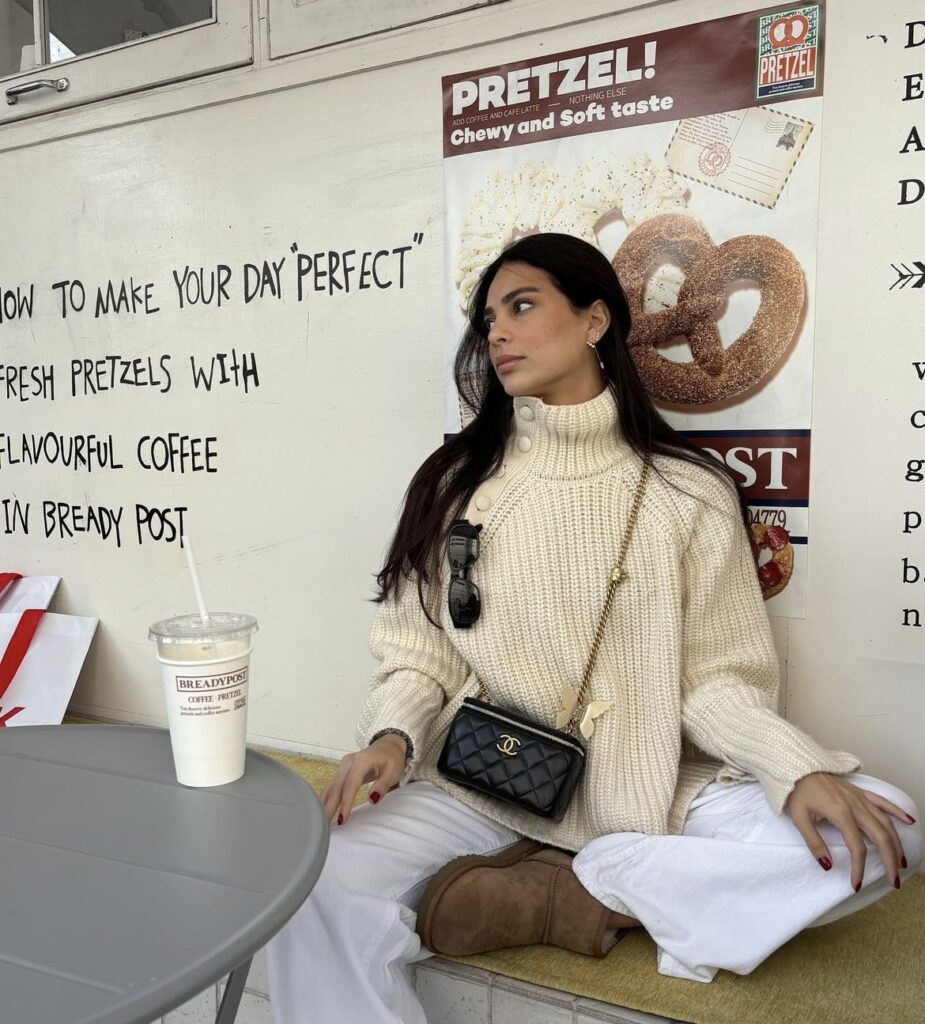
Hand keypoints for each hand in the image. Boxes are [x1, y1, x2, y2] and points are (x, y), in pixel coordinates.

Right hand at [321, 733, 407, 826]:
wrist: (388, 746)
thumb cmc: (392, 760)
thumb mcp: (393, 772)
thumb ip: (382, 786)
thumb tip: (371, 800)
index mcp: (361, 761)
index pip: (350, 785)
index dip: (346, 803)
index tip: (342, 820)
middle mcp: (348, 762)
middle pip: (337, 787)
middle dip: (330, 807)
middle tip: (324, 826)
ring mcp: (343, 766)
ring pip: (332, 787)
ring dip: (325, 804)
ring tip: (321, 822)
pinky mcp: (341, 770)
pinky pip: (332, 785)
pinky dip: (327, 798)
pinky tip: (321, 810)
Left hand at [785, 772, 914, 891]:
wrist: (797, 767)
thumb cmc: (796, 792)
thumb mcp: (799, 818)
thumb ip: (814, 843)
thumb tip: (828, 865)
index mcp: (840, 814)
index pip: (857, 848)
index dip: (859, 869)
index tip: (856, 884)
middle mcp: (855, 806)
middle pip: (881, 837)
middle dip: (890, 861)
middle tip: (894, 881)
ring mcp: (860, 798)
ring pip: (886, 823)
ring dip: (896, 843)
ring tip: (901, 862)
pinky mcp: (860, 792)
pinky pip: (883, 802)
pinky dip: (898, 811)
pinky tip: (910, 821)